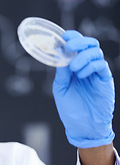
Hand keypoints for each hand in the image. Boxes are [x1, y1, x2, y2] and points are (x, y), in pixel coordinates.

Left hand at [52, 30, 114, 147]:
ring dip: (83, 56)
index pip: (77, 46)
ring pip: (96, 52)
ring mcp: (97, 73)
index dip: (73, 38)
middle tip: (70, 46)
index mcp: (75, 67)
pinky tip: (81, 75)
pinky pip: (101, 65)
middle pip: (90, 44)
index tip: (64, 37)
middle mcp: (87, 67)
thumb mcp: (60, 89)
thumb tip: (60, 54)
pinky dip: (90, 66)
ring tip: (74, 68)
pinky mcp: (105, 80)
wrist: (83, 127)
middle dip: (80, 41)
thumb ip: (61, 73)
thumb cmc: (71, 109)